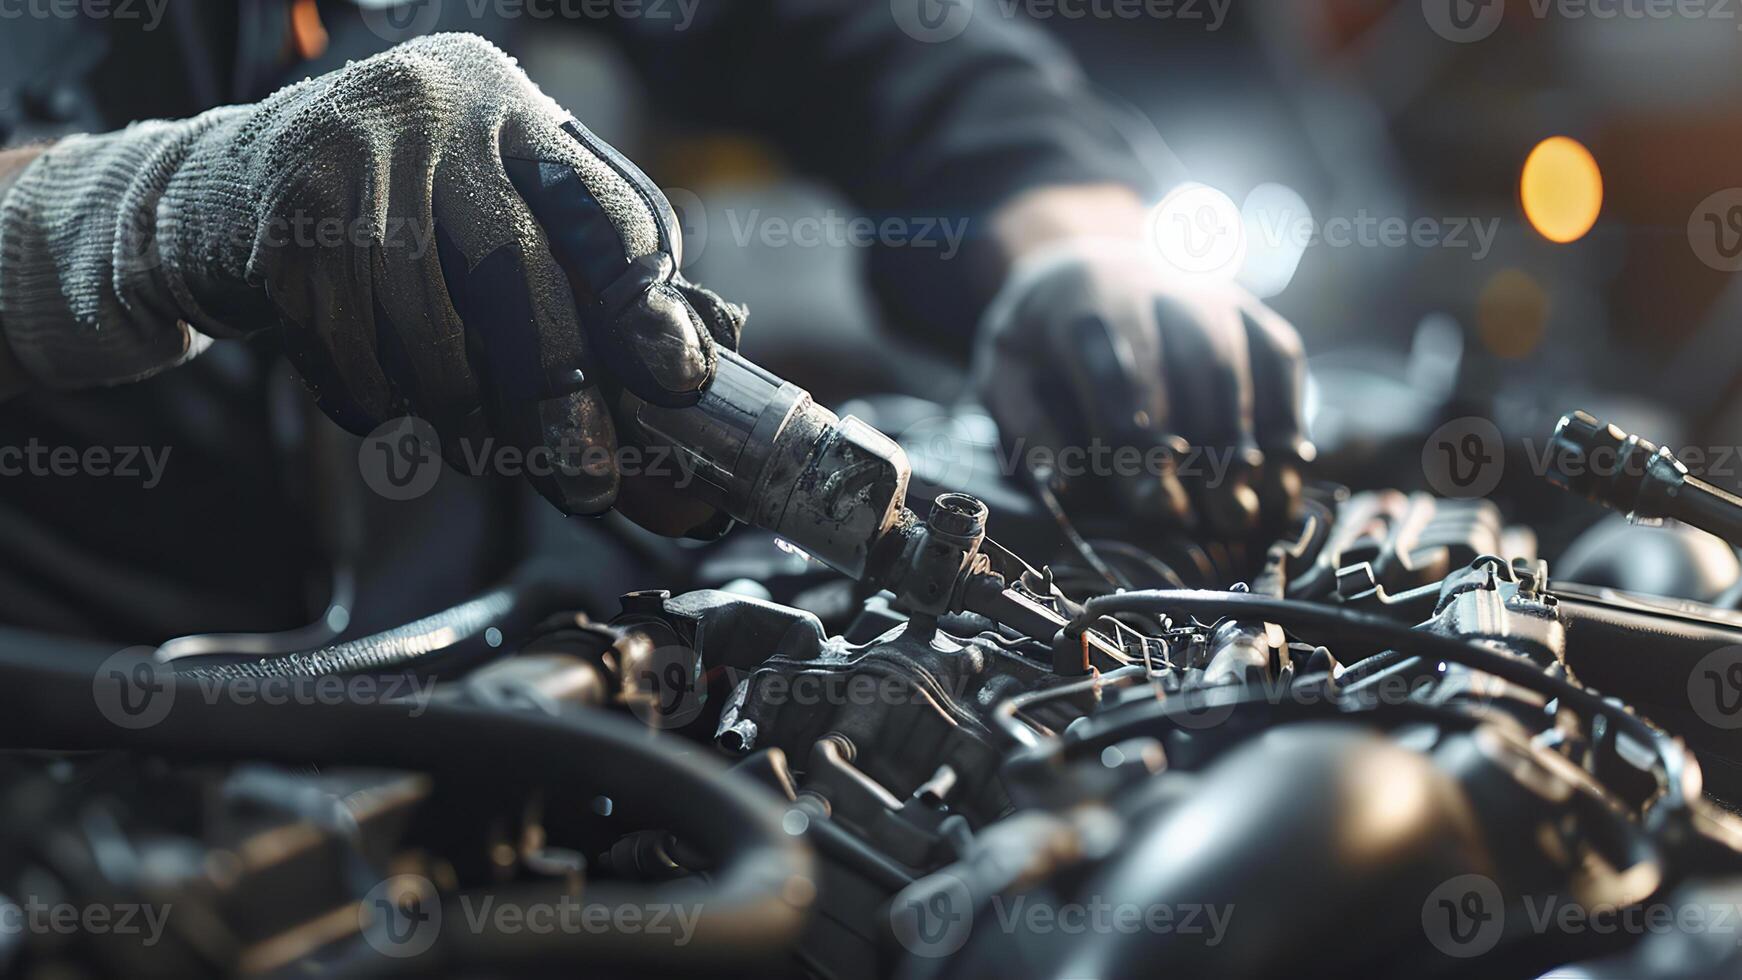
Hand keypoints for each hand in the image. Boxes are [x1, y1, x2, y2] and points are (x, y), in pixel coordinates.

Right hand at [0, 34, 743, 517]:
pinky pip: (355, 357)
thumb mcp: (499, 206)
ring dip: (465, 417)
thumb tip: (695, 360)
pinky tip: (394, 410)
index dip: (647, 304)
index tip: (678, 377)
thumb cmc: (403, 211)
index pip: (605, 209)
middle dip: (559, 394)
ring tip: (481, 452)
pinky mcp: (283, 230)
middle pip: (522, 275)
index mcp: (512, 110)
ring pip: (434, 331)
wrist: (224, 188)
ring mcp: (350, 164)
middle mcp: (435, 114)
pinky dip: (384, 407)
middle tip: (588, 479)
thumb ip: (588, 267)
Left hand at [973, 191, 1308, 536]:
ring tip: (1250, 505)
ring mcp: (1210, 294)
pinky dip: (1288, 412)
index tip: (1153, 502)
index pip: (1118, 372)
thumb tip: (1063, 482)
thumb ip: (1029, 424)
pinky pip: (1280, 358)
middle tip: (1214, 518)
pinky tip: (1289, 467)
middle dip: (1207, 448)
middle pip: (1191, 367)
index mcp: (1085, 299)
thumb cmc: (1043, 339)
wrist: (1085, 264)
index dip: (1139, 440)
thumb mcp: (1008, 372)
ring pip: (1240, 363)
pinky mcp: (1248, 311)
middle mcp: (1156, 286)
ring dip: (1249, 440)